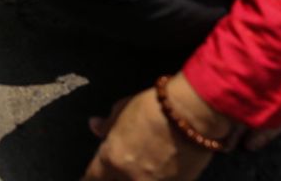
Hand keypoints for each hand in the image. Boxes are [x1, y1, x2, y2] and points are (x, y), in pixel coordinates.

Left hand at [83, 76, 225, 180]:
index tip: (91, 175)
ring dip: (138, 176)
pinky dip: (159, 178)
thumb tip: (94, 126)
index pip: (92, 178)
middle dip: (113, 177)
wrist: (191, 114)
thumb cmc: (152, 107)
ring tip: (142, 169)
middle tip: (117, 170)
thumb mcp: (122, 110)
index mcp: (112, 160)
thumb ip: (107, 125)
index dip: (90, 177)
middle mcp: (131, 178)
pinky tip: (160, 171)